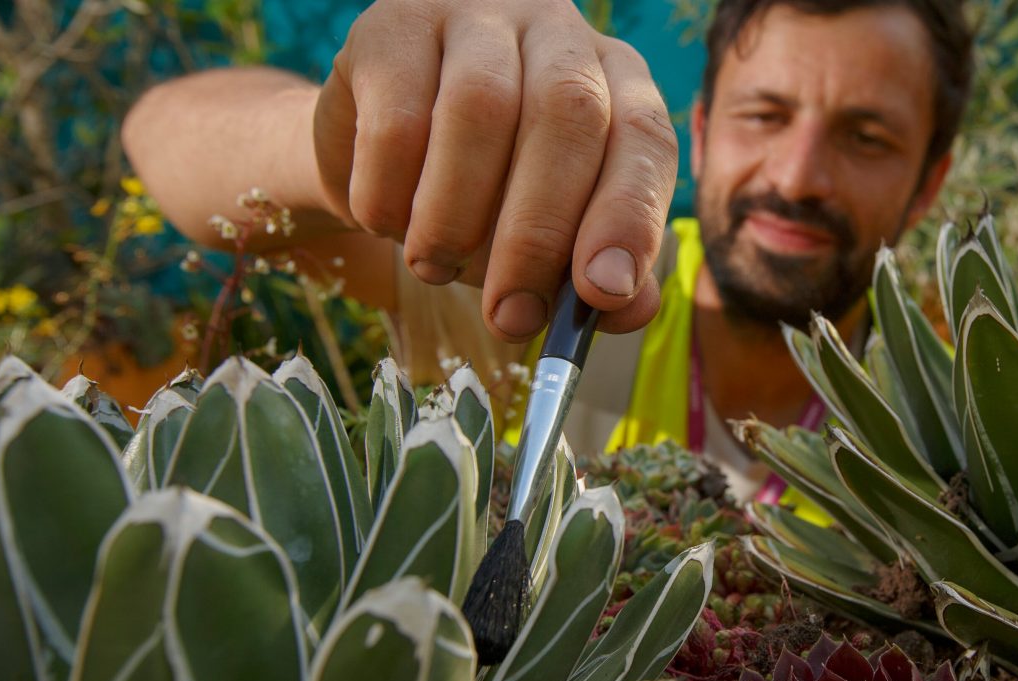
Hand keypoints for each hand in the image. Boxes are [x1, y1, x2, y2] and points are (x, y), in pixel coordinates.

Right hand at [313, 0, 675, 340]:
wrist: (373, 153)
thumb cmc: (483, 198)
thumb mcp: (547, 240)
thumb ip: (593, 274)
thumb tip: (627, 308)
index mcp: (615, 82)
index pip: (644, 136)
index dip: (629, 215)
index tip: (602, 291)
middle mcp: (556, 33)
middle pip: (568, 114)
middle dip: (538, 233)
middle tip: (511, 315)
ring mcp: (473, 18)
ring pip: (481, 107)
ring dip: (456, 215)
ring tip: (433, 266)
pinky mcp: (390, 28)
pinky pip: (397, 118)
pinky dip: (392, 193)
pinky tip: (387, 221)